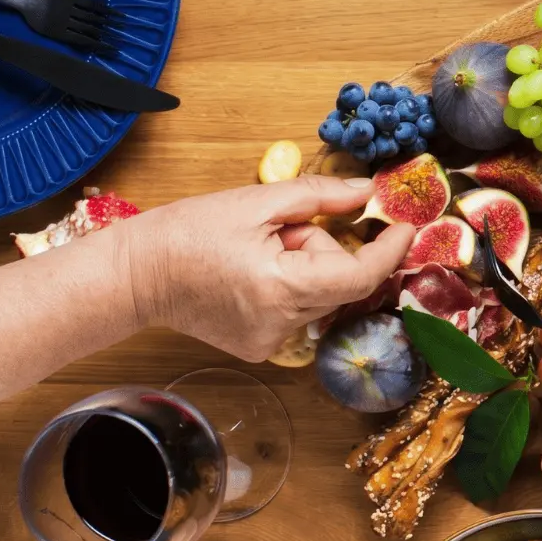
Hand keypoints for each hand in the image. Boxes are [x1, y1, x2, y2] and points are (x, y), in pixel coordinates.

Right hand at [117, 177, 413, 359]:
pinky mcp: (259, 348)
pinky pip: (299, 311)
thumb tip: (368, 191)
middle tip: (279, 231)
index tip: (405, 226)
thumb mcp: (256, 201)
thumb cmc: (187, 232)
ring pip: (320, 296)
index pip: (359, 276)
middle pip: (339, 282)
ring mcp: (270, 342)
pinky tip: (250, 277)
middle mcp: (281, 323)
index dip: (389, 251)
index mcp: (282, 287)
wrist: (135, 275)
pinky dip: (289, 288)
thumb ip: (320, 196)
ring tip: (257, 254)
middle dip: (323, 249)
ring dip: (305, 269)